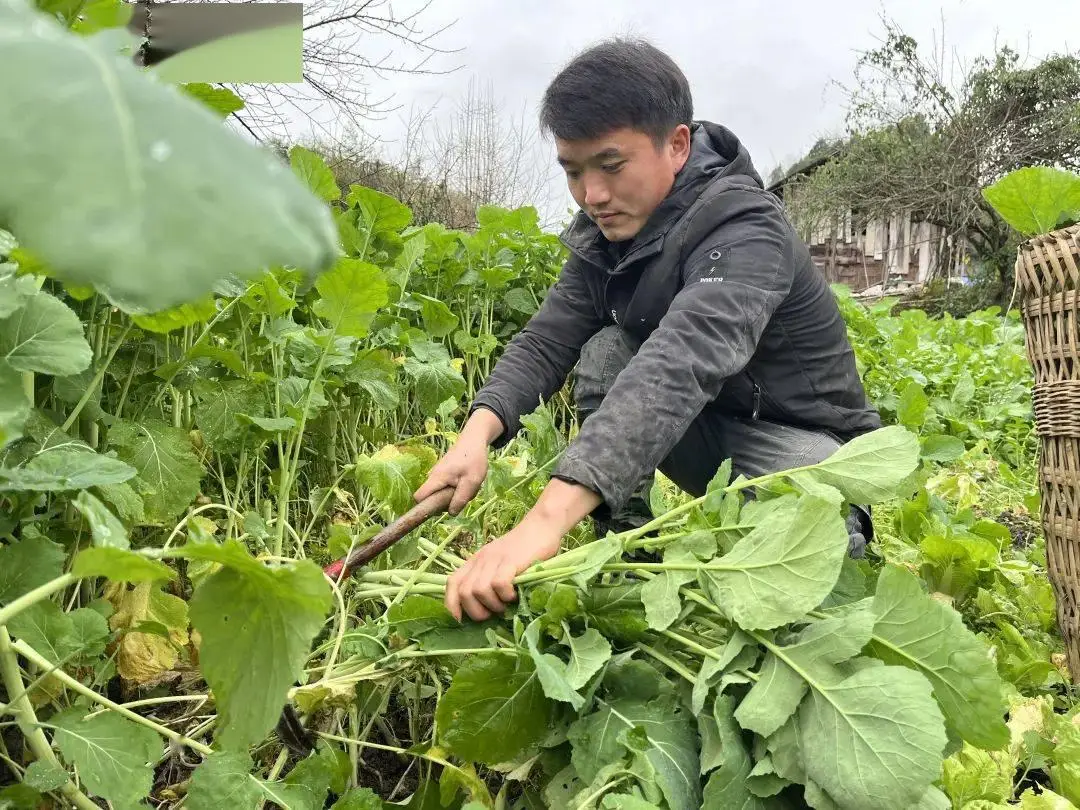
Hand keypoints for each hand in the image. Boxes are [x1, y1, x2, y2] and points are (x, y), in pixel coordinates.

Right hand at [414, 409, 502, 514]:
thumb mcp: (471, 482)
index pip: (419, 497)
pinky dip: (457, 486)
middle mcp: (433, 475)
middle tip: (463, 495)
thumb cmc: (473, 459)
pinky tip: (468, 480)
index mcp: (436, 478)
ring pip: (442, 492)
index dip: (425, 507)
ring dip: (455, 494)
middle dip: (446, 501)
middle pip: (432, 497)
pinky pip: (447, 485)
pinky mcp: (444, 472)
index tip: (441, 509)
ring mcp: (438, 473)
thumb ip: (460, 499)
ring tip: (468, 485)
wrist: (475, 439)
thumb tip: (451, 513)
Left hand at [444, 477, 602, 621]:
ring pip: (478, 590)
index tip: (461, 620)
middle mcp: (481, 560)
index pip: (452, 583)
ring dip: (492, 604)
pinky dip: (505, 595)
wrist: (542, 525)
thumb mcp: (500, 563)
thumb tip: (487, 609)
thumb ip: (490, 579)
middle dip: (476, 611)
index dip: (451, 605)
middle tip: (492, 613)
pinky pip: (498, 584)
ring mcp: (495, 559)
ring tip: (505, 604)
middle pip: (464, 592)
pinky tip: (514, 594)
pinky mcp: (510, 560)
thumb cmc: (524, 550)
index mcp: (475, 561)